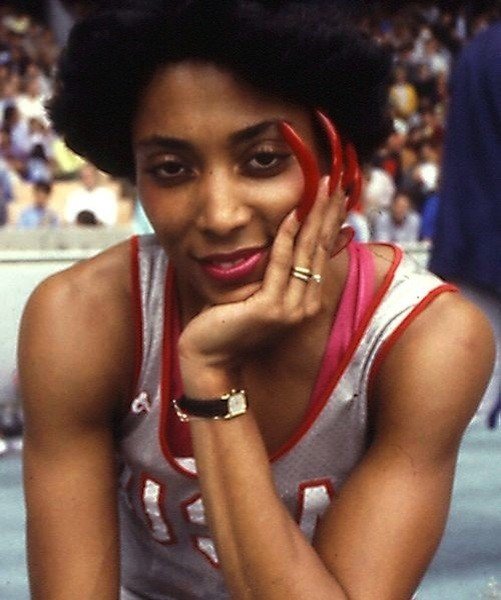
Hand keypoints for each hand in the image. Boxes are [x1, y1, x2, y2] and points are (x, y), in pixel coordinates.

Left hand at [178, 176, 347, 392]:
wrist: (210, 357)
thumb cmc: (230, 323)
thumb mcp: (259, 293)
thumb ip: (277, 272)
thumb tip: (288, 242)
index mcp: (305, 301)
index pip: (321, 253)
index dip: (328, 221)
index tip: (333, 193)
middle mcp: (305, 305)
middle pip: (320, 249)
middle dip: (327, 213)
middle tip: (333, 180)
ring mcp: (290, 308)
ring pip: (306, 253)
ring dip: (314, 217)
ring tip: (321, 188)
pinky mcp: (270, 309)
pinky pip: (281, 265)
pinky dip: (286, 238)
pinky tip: (292, 215)